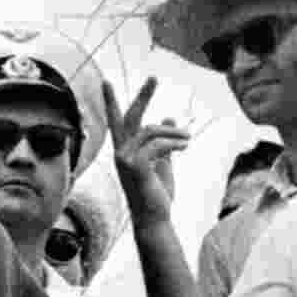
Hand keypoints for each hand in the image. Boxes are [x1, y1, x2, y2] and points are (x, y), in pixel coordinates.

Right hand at [103, 78, 190, 230]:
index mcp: (124, 152)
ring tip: (189, 136)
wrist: (154, 219)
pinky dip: (173, 142)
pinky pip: (156, 144)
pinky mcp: (134, 165)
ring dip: (173, 132)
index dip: (111, 101)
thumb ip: (164, 142)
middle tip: (154, 77)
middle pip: (129, 117)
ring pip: (150, 131)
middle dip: (142, 96)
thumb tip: (169, 118)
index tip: (107, 82)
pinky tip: (186, 144)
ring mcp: (125, 159)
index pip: (117, 122)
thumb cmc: (157, 196)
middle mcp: (120, 153)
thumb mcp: (163, 164)